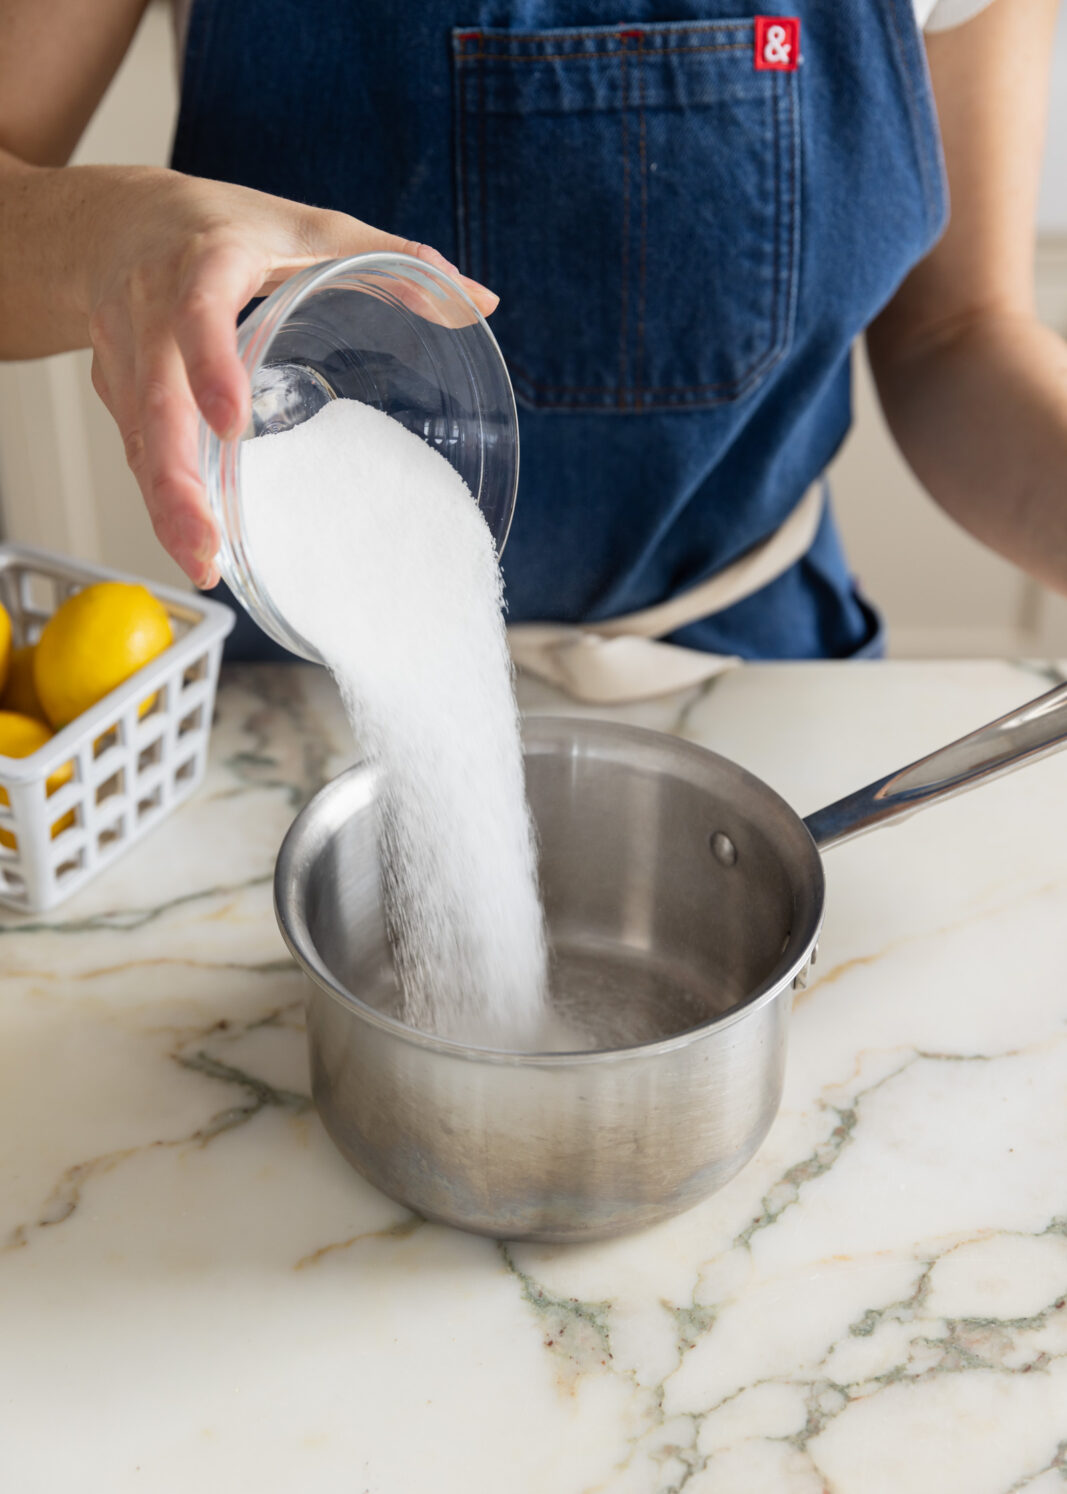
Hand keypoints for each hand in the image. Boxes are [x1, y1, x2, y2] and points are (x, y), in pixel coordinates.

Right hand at [82, 167, 497, 586]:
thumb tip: (478, 301)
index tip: (232, 421)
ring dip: (166, 507)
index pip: (198, 308)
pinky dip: (162, 501)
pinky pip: (136, 452)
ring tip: (204, 563)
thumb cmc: (221, 225)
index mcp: (206, 261)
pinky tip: (194, 543)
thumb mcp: (312, 227)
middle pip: (154, 401)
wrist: (115, 220)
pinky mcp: (115, 394)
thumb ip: (394, 261)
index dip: (210, 362)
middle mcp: (153, 310)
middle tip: (207, 542)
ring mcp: (126, 357)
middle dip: (176, 479)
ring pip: (137, 440)